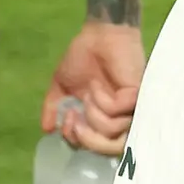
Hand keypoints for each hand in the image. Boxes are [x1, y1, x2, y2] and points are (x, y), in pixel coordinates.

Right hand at [48, 20, 144, 156]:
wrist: (98, 34)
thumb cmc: (83, 56)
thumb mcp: (62, 85)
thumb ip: (54, 108)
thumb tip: (47, 130)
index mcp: (100, 118)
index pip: (94, 146)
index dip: (78, 141)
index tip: (67, 121)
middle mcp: (118, 118)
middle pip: (111, 149)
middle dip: (88, 139)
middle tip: (76, 118)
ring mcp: (130, 109)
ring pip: (113, 133)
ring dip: (93, 114)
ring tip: (89, 93)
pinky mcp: (136, 97)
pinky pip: (116, 111)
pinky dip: (101, 99)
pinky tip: (97, 84)